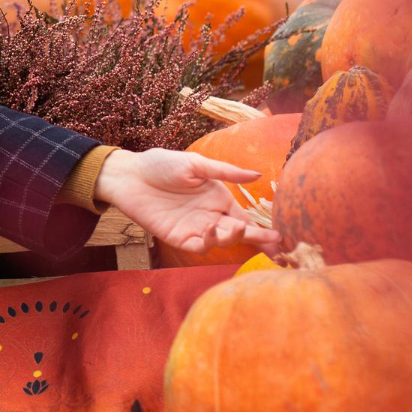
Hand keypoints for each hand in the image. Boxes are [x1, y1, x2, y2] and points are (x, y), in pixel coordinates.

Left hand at [92, 148, 281, 255]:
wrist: (130, 175)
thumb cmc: (162, 164)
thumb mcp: (196, 164)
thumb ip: (225, 172)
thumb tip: (258, 174)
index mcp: (220, 199)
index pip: (246, 218)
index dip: (263, 228)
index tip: (281, 235)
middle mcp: (211, 216)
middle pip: (239, 233)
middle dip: (257, 239)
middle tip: (274, 243)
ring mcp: (196, 228)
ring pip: (222, 241)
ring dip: (232, 237)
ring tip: (236, 227)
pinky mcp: (179, 238)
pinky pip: (200, 246)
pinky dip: (210, 243)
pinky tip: (212, 232)